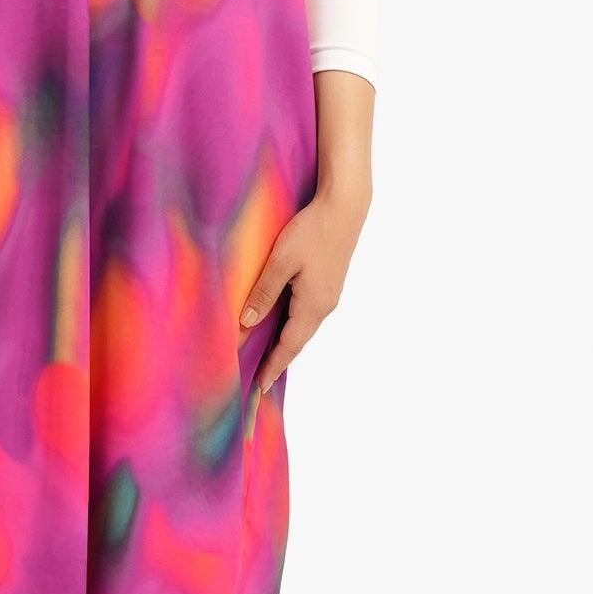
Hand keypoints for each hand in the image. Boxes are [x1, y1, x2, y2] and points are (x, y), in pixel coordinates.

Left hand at [239, 183, 369, 387]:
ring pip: (303, 328)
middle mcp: (324, 306)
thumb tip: (247, 322)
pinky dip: (293, 326)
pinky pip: (308, 314)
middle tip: (259, 378)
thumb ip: (264, 292)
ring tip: (267, 356)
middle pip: (298, 342)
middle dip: (278, 360)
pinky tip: (282, 324)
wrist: (345, 208)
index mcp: (313, 305)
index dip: (273, 366)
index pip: (289, 346)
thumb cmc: (312, 231)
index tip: (259, 386)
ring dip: (286, 344)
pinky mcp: (329, 285)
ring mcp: (329, 296)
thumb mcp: (281, 261)